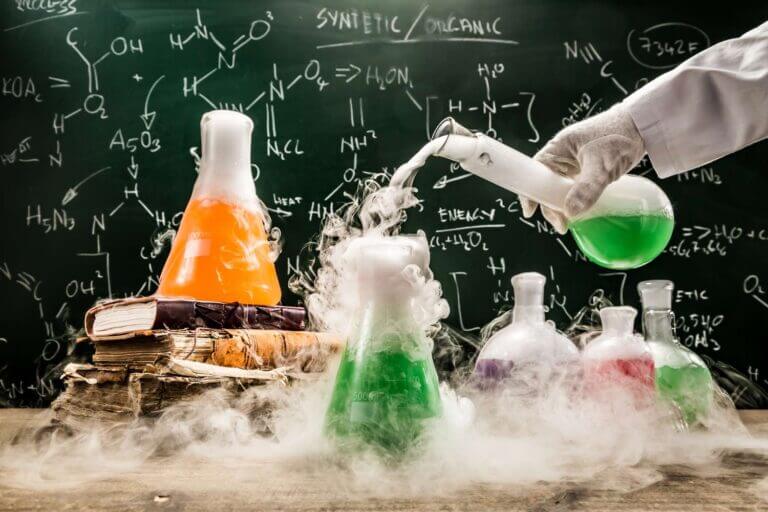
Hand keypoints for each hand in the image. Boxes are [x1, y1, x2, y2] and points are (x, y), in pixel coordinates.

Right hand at [521, 105, 645, 233]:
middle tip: (561, 224)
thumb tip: (570, 213)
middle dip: (550, 206)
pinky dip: (575, 200)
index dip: (530, 192)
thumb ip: (587, 189)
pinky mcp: (587, 170)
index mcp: (558, 149)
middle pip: (546, 184)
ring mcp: (574, 163)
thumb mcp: (602, 165)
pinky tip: (582, 212)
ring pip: (560, 188)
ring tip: (569, 222)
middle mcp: (562, 157)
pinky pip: (575, 188)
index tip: (531, 212)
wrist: (643, 125)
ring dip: (562, 205)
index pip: (534, 172)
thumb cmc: (619, 136)